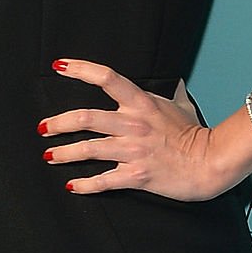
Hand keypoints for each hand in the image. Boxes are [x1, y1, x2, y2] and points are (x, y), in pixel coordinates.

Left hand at [36, 58, 233, 200]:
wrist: (208, 163)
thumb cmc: (195, 133)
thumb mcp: (180, 104)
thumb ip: (170, 92)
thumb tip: (174, 81)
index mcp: (141, 102)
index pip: (106, 77)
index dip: (80, 69)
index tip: (59, 66)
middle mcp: (132, 123)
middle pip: (86, 118)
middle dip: (58, 123)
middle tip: (42, 127)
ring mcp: (132, 150)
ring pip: (88, 149)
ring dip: (64, 153)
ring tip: (49, 154)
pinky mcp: (135, 175)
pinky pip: (103, 180)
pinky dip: (84, 185)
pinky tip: (72, 186)